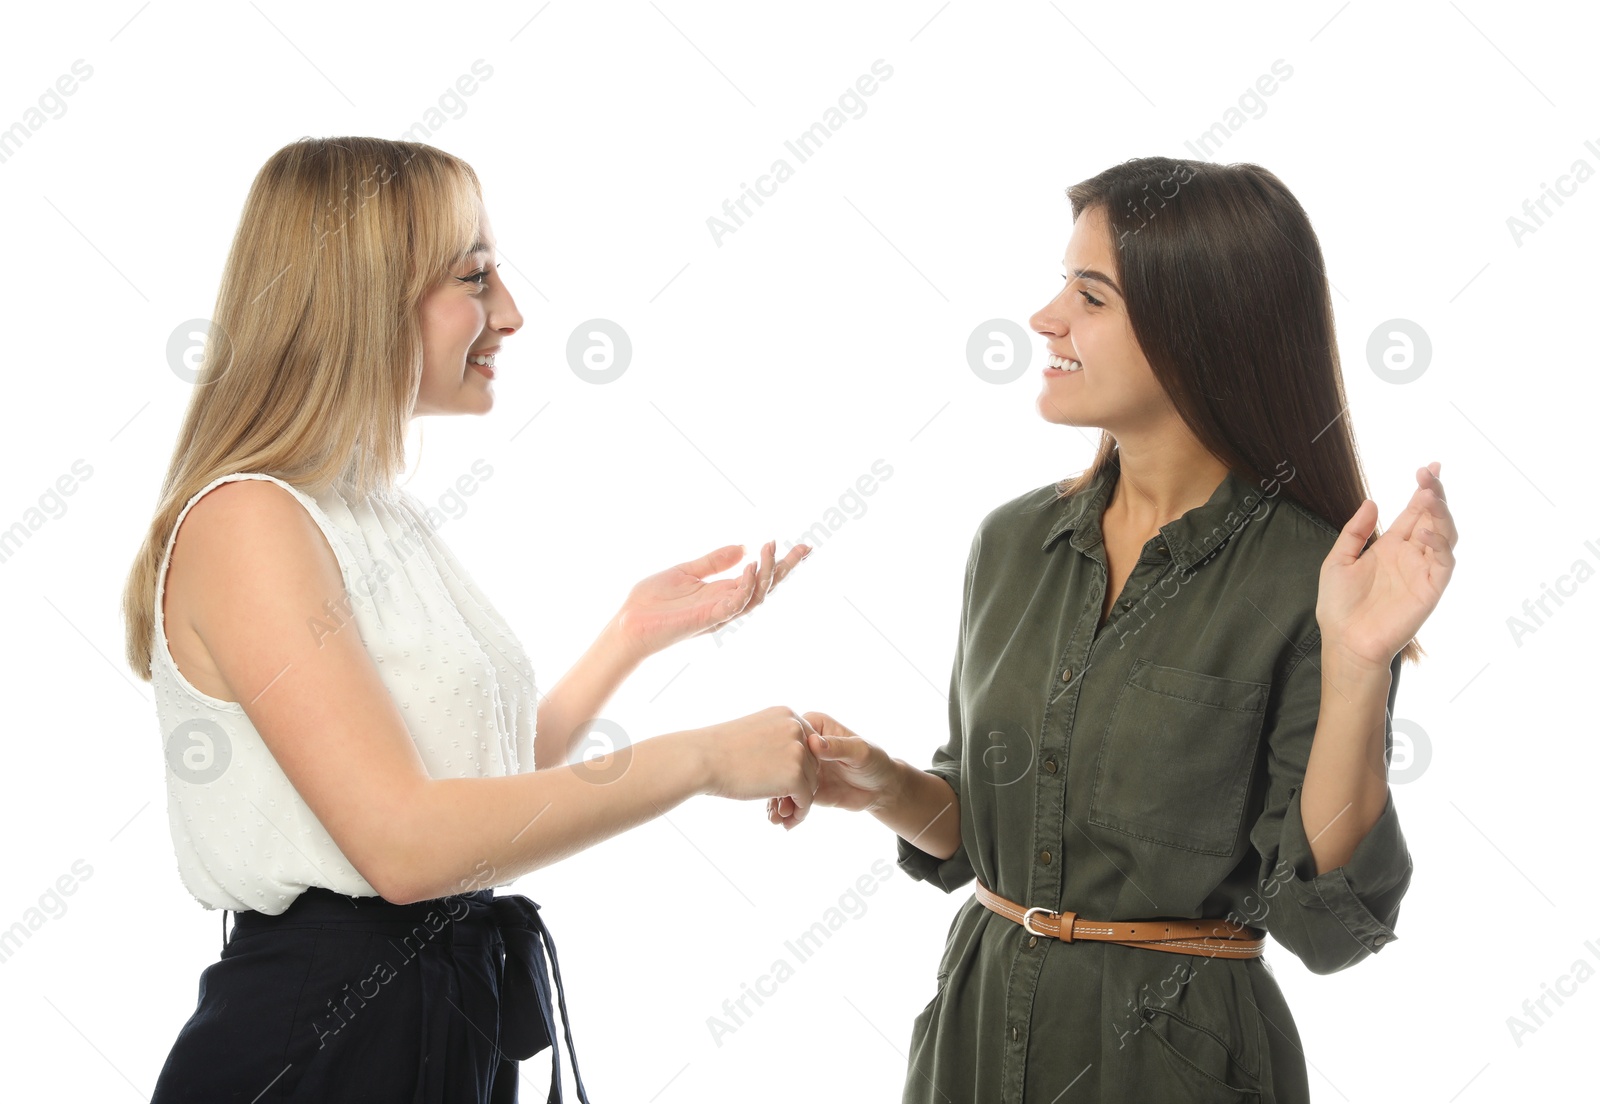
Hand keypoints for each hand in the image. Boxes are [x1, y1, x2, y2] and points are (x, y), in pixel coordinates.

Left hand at [612, 540, 811, 659]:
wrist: (628, 623)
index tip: (800, 548)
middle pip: (765, 588)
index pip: (757, 577)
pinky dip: (744, 587)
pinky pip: (734, 605)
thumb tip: (742, 546)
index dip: (778, 563)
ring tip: (771, 548)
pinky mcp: (707, 619)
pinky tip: (749, 567)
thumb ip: (714, 562)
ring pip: (755, 596)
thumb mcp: (686, 572)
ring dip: (765, 572)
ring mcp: (718, 613)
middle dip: (785, 569)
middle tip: (804, 549)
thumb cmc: (652, 601)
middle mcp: (725, 605)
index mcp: (722, 593)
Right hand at [697, 706, 820, 823]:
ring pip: (810, 785)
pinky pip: (805, 801)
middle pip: (812, 765)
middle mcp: (797, 728)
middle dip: (800, 787)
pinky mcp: (794, 776)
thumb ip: (775, 741)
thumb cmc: (717, 751)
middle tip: (785, 806)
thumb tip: (789, 764)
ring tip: (782, 816)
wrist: (701, 759)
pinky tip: (786, 824)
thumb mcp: (753, 733)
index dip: (798, 768)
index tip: (786, 785)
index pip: (807, 745)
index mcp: (787, 714)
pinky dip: (799, 815)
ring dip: (798, 803)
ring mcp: (798, 751)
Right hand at [767, 712, 899, 830]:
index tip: (776, 772)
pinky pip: (790, 796)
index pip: (790, 735)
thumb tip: (814, 743)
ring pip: (782, 781)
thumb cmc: (875, 762)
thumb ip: (837, 747)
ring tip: (776, 818)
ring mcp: (802, 767)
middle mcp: (804, 745)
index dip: (780, 752)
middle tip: (775, 802)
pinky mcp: (804, 786)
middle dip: (776, 782)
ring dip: (777, 800)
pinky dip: (784, 809)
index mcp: (814, 726)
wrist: (880, 788)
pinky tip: (782, 822)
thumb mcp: (859, 752)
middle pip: (781, 760)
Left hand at [1316, 461, 1457, 669]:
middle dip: (1434, 494)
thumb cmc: (1339, 606)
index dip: (1424, 490)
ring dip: (1440, 514)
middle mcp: (1411, 556)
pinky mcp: (1430, 589)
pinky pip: (1444, 562)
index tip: (1429, 467)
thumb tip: (1371, 502)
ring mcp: (1423, 571)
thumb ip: (1355, 531)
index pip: (1414, 512)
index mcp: (1391, 547)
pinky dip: (1438, 544)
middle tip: (1428, 474)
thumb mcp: (1338, 560)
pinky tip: (1422, 532)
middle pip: (1433, 518)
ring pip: (1444, 535)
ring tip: (1428, 496)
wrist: (1345, 641)